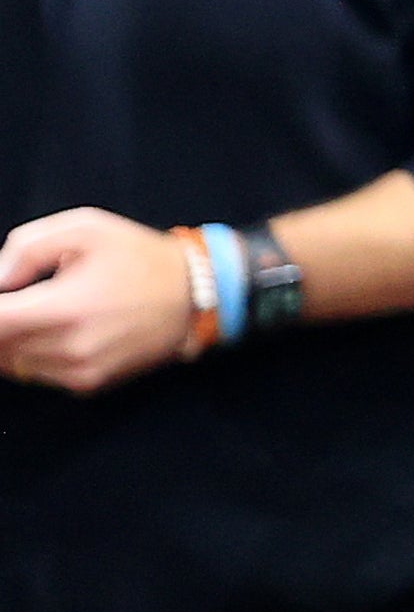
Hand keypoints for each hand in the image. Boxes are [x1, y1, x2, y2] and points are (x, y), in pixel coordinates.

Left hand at [0, 210, 205, 394]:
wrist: (196, 297)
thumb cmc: (140, 256)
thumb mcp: (87, 227)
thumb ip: (27, 248)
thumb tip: (0, 280)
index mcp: (64, 307)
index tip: (2, 293)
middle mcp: (69, 348)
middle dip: (2, 322)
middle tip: (17, 300)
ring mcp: (79, 371)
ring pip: (11, 363)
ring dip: (11, 340)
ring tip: (35, 314)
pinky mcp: (88, 384)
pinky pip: (36, 374)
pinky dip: (32, 355)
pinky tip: (54, 331)